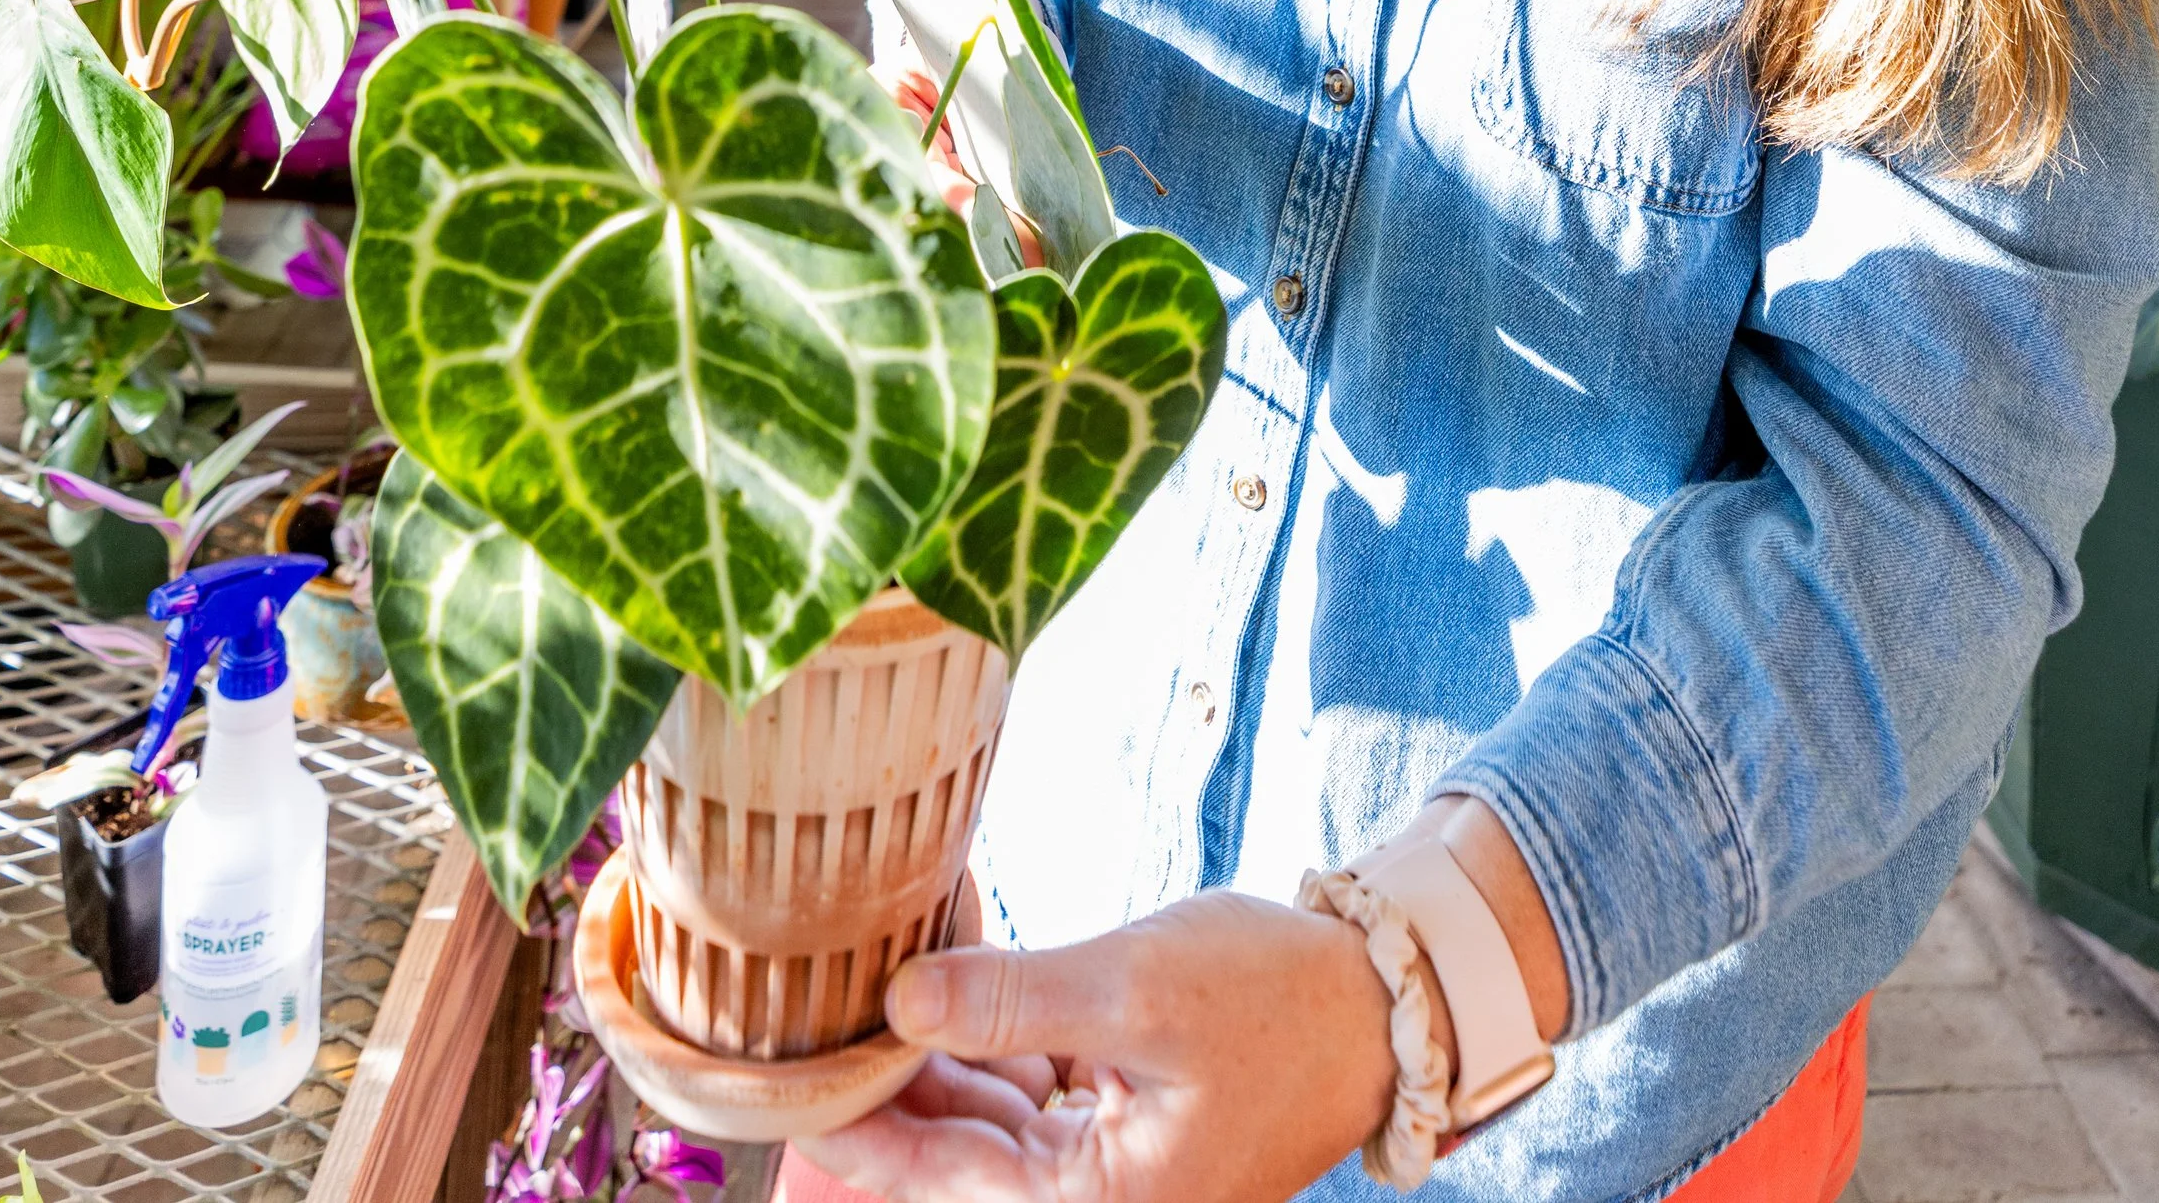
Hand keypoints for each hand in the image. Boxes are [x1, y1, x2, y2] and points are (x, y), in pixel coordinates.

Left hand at [811, 892, 1398, 1202]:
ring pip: (980, 1117)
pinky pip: (1024, 1090)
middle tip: (802, 1011)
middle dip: (879, 1084)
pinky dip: (983, 1039)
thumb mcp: (1138, 987)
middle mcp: (1092, 1202)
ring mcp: (1104, 1164)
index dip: (851, 1120)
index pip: (934, 1174)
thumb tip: (898, 1000)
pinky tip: (936, 977)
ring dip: (927, 1055)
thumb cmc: (1274, 998)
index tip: (778, 1070)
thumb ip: (1014, 999)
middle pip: (948, 1152)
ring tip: (855, 981)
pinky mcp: (1117, 1118)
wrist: (1380, 1000)